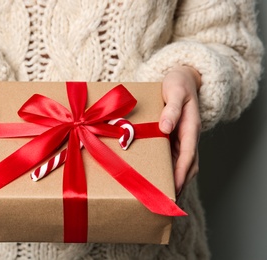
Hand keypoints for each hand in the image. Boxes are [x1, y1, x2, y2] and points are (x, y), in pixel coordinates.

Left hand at [159, 66, 201, 195]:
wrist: (182, 78)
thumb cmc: (178, 84)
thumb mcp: (175, 92)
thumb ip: (172, 109)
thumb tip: (166, 128)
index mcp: (191, 127)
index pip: (188, 156)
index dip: (181, 173)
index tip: (174, 188)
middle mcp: (188, 136)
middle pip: (187, 165)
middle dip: (179, 183)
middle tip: (165, 199)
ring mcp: (182, 138)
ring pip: (181, 164)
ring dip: (174, 179)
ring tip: (161, 193)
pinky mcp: (175, 137)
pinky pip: (173, 157)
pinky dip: (168, 169)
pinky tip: (156, 175)